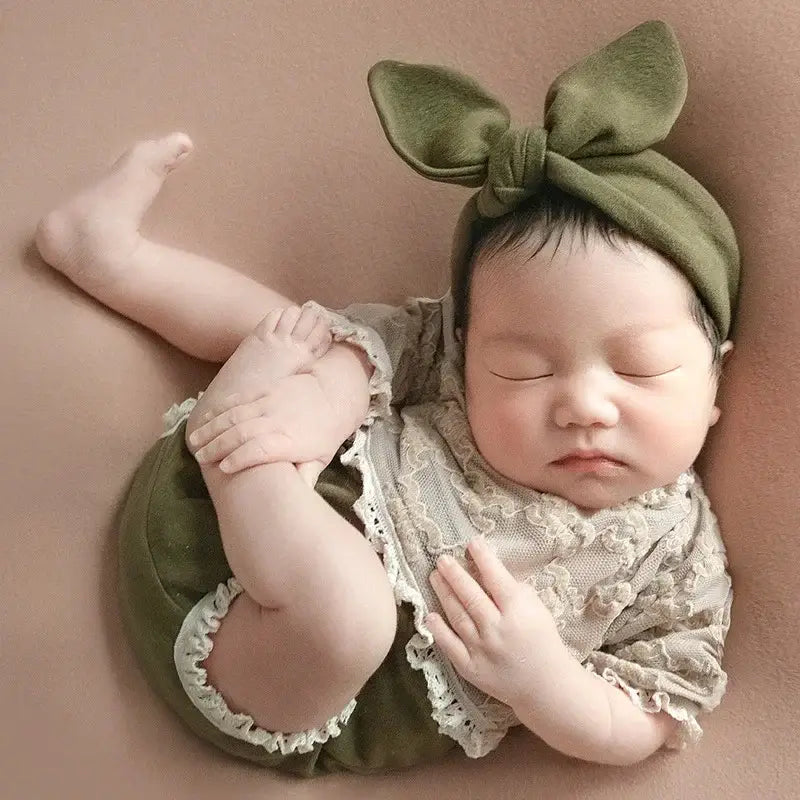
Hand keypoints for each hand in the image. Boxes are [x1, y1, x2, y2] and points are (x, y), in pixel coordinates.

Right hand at [188, 372, 352, 481]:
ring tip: (195, 439)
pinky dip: (221, 408)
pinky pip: (239, 399)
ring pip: (236, 414)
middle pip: (242, 433)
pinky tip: (206, 416)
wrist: (334, 393)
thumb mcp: (321, 458)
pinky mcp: (266, 390)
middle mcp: (278, 421)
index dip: (240, 459)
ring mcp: (270, 403)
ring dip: (213, 427)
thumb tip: (298, 500)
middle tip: (201, 457)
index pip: (260, 450)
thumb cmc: (325, 433)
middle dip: (218, 445)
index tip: (224, 469)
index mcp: (291, 441)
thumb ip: (305, 476)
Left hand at [426, 536, 563, 705]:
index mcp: (518, 613)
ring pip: (457, 616)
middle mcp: (497, 630)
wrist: (545, 687)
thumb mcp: (537, 610)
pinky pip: (450, 645)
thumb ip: (515, 590)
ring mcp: (482, 650)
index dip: (483, 558)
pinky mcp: (471, 668)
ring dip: (444, 594)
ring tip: (434, 576)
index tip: (472, 542)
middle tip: (442, 559)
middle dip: (455, 574)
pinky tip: (430, 615)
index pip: (496, 579)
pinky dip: (439, 630)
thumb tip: (488, 569)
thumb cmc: (542, 641)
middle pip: (471, 596)